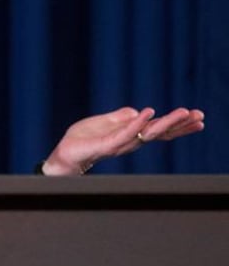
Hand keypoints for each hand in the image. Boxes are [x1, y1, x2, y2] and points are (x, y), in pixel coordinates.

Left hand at [41, 106, 204, 175]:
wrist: (64, 155)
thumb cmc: (83, 139)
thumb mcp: (104, 122)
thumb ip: (122, 117)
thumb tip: (139, 110)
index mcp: (131, 135)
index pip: (158, 129)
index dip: (177, 124)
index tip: (197, 117)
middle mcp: (129, 141)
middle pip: (159, 132)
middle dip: (180, 124)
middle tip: (200, 117)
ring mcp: (119, 143)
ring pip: (147, 132)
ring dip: (166, 122)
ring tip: (184, 113)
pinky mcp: (106, 144)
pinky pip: (125, 133)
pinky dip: (137, 122)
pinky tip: (148, 112)